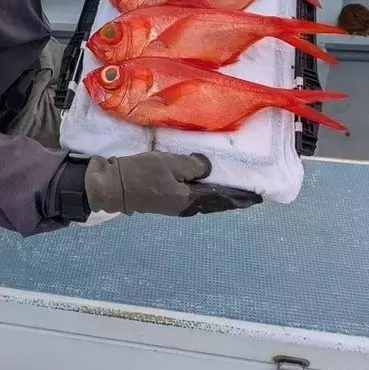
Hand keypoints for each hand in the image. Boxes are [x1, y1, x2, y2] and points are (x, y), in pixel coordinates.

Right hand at [84, 151, 261, 216]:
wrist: (111, 186)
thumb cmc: (141, 174)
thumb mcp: (169, 164)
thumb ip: (192, 166)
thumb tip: (207, 168)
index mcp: (189, 200)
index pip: (221, 198)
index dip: (239, 197)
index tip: (257, 197)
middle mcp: (184, 205)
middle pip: (213, 202)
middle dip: (231, 198)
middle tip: (248, 195)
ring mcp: (172, 203)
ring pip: (201, 200)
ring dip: (217, 196)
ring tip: (229, 190)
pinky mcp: (162, 196)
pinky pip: (190, 195)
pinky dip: (202, 191)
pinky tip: (201, 185)